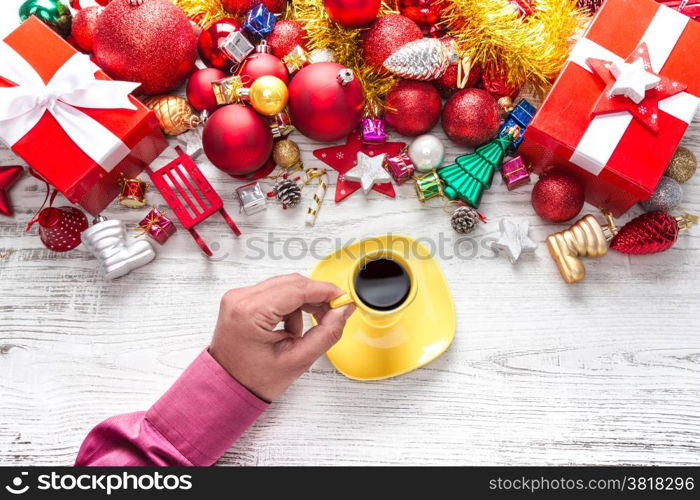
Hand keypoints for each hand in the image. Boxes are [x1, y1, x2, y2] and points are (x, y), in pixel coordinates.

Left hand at [209, 274, 354, 401]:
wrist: (227, 387)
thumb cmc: (253, 380)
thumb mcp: (297, 360)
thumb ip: (326, 332)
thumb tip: (343, 310)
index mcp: (250, 312)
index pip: (297, 289)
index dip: (325, 291)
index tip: (343, 299)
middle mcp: (240, 299)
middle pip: (291, 282)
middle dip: (316, 296)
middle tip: (333, 313)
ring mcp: (238, 297)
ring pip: (284, 285)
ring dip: (302, 302)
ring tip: (304, 330)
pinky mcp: (241, 300)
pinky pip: (274, 292)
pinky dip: (288, 305)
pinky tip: (289, 327)